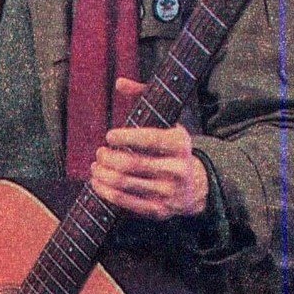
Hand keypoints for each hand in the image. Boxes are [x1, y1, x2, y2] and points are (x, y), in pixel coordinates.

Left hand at [89, 77, 208, 221]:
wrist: (197, 185)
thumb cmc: (172, 147)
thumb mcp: (167, 121)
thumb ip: (144, 97)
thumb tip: (119, 83)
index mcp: (181, 145)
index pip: (150, 139)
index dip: (125, 137)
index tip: (109, 136)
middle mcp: (178, 170)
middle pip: (132, 164)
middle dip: (108, 157)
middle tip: (99, 152)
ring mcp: (169, 193)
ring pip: (125, 183)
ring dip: (103, 174)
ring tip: (95, 166)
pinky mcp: (160, 211)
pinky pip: (126, 202)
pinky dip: (106, 192)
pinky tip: (97, 182)